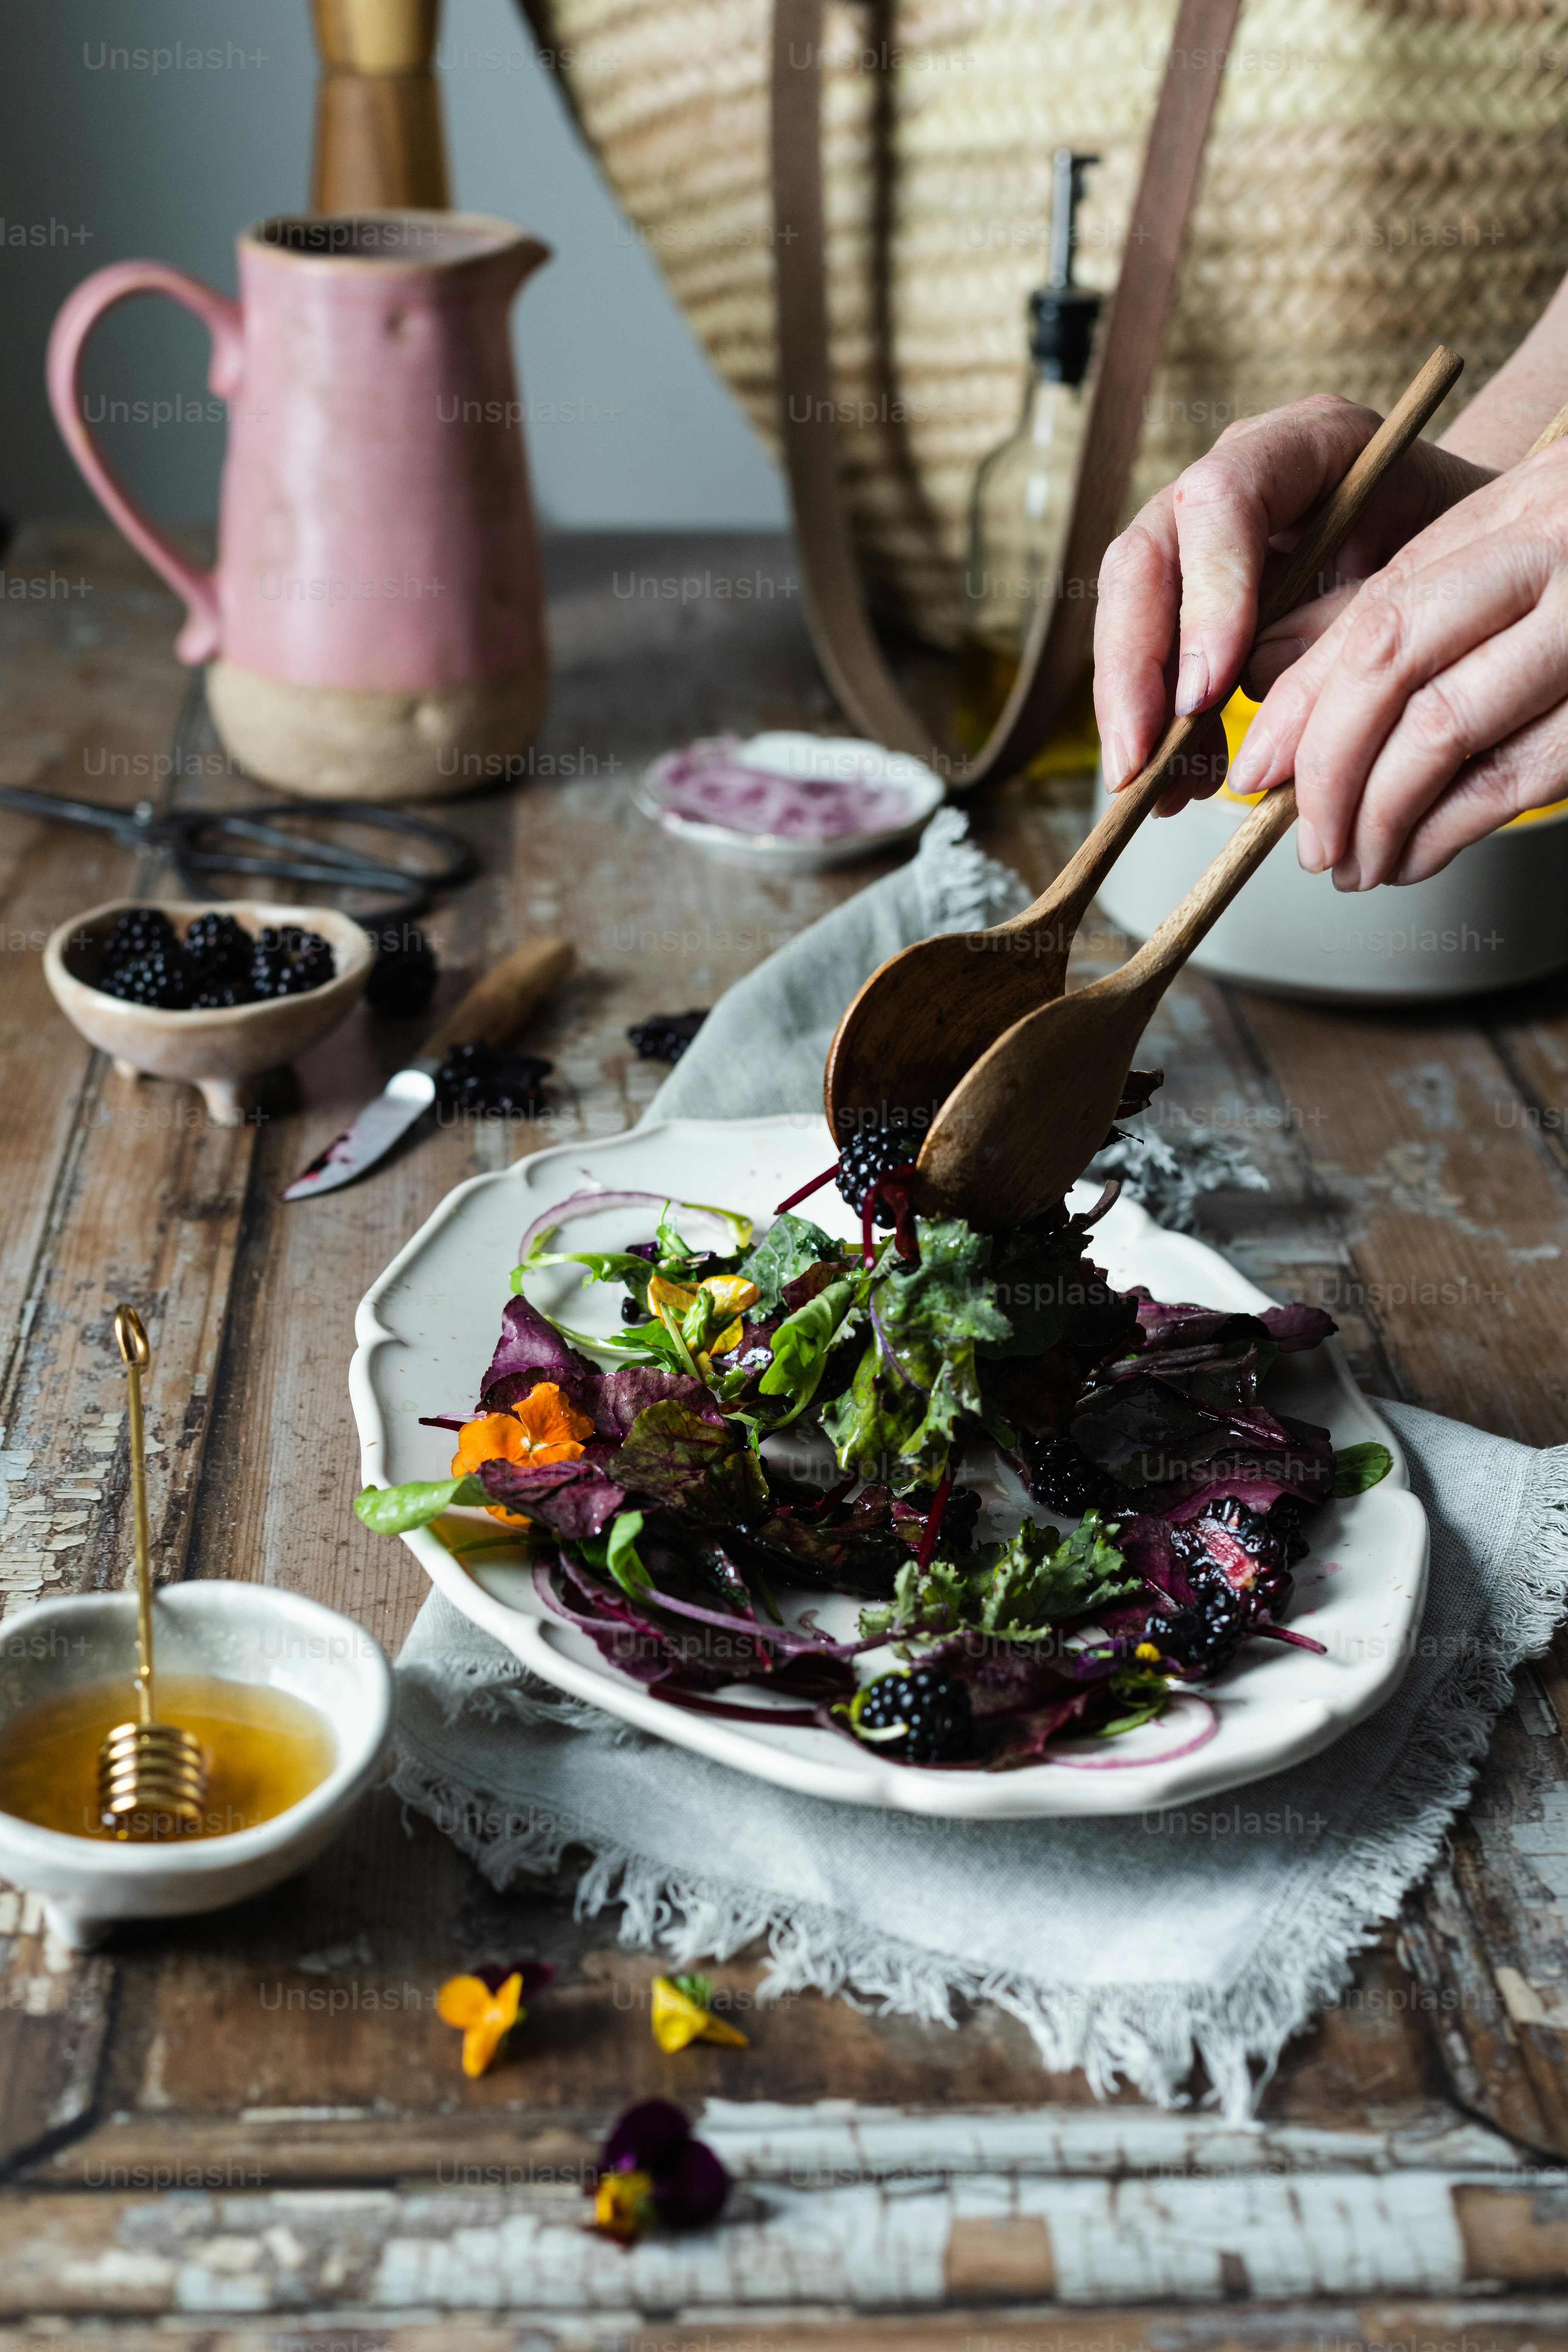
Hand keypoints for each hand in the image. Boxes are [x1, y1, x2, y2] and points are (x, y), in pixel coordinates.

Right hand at [1092, 394, 1492, 819]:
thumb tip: (1245, 694)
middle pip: (1144, 559)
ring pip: (1128, 611)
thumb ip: (1344, 622)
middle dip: (1132, 671)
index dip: (1207, 599)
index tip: (1208, 692)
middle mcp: (1235, 475)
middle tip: (1137, 762)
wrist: (1462, 551)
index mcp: (1306, 443)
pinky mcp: (1189, 589)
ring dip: (1132, 710)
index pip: (1220, 501)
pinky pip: (1148, 655)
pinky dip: (1156, 724)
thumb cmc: (1456, 557)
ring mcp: (1200, 531)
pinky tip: (1176, 781)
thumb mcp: (1427, 580)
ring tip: (1155, 791)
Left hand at [1223, 442, 1567, 884]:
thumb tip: (1258, 677)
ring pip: (1448, 732)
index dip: (1299, 703)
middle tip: (1300, 837)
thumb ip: (1380, 607)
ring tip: (1349, 862)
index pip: (1374, 615)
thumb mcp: (1493, 560)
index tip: (1256, 770)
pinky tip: (1410, 858)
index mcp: (1516, 514)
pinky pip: (1516, 781)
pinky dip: (1445, 833)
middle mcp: (1558, 559)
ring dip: (1379, 816)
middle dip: (1327, 768)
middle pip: (1395, 669)